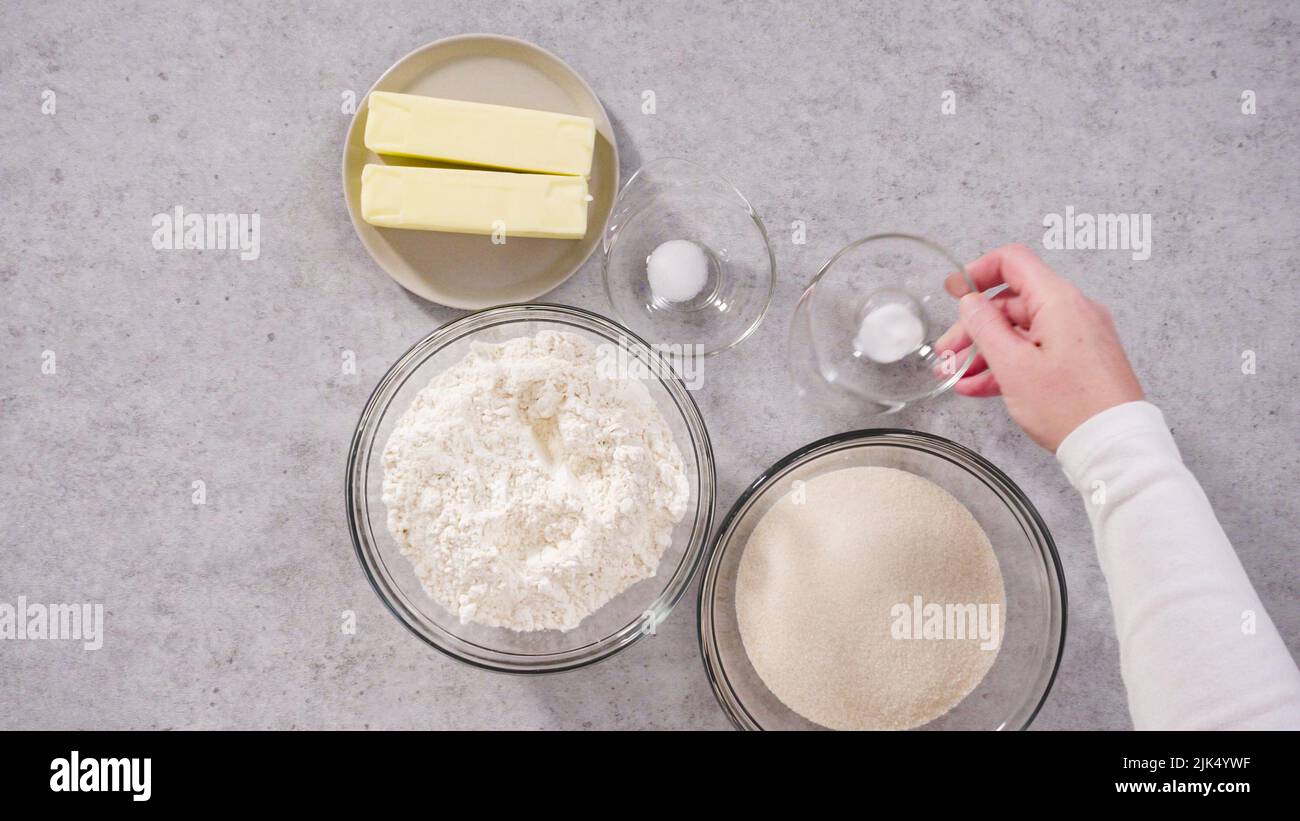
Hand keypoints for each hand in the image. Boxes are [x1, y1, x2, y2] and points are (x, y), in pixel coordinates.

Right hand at [935, 244, 1144, 451]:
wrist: (1113, 445)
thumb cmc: (1070, 407)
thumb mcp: (1013, 366)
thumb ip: (985, 327)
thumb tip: (970, 303)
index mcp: (1059, 301)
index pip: (1013, 262)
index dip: (978, 272)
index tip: (954, 290)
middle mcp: (1072, 311)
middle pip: (1011, 303)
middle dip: (973, 327)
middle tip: (946, 352)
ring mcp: (1078, 336)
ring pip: (1020, 331)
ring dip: (985, 350)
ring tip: (956, 374)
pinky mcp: (1080, 360)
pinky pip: (1036, 351)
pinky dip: (1008, 364)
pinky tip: (980, 385)